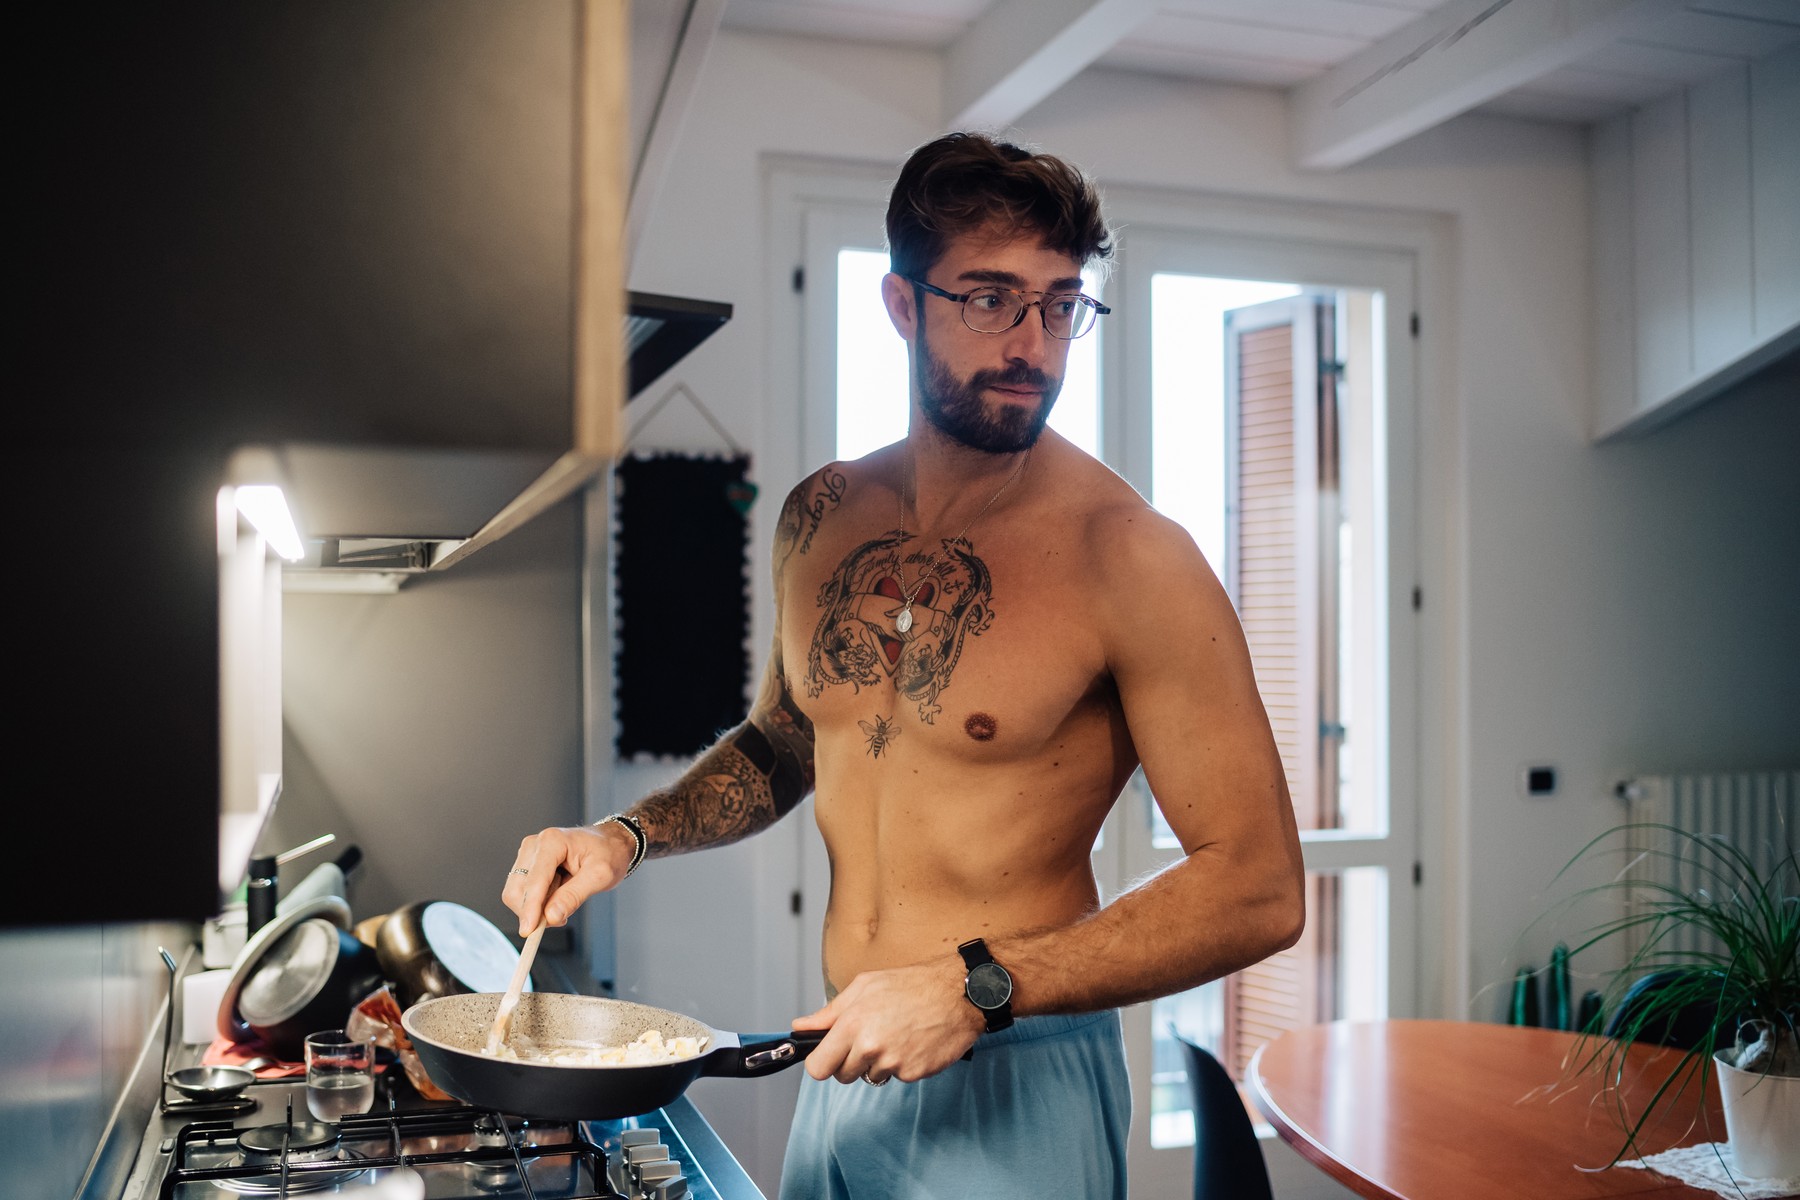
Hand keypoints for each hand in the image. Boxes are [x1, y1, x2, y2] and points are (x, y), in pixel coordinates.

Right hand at [501, 823, 635, 936]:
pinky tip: (556, 898)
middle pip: (518, 889)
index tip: (529, 931)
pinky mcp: (527, 864)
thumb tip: (550, 917)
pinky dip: (536, 903)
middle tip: (562, 918)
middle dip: (534, 911)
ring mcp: (528, 854)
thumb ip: (574, 896)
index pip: (535, 880)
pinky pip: (522, 893)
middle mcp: (534, 845)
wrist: (610, 843)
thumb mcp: (600, 875)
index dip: (530, 908)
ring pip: (516, 893)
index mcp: (552, 841)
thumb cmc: (608, 853)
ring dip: (536, 907)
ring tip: (564, 901)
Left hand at [792, 954, 984, 1084]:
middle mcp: (870, 1046)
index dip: (822, 1063)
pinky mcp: (913, 1073)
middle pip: (842, 1076)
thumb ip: (829, 1012)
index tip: (829, 1056)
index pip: (818, 1067)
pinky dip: (903, 1063)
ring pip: (871, 1076)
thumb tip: (799, 1027)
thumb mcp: (864, 986)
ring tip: (897, 1034)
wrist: (957, 994)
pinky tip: (913, 1041)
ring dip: (879, 1062)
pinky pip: (897, 1076)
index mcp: (853, 1024)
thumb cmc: (911, 985)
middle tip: (870, 1038)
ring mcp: (893, 1062)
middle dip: (851, 1062)